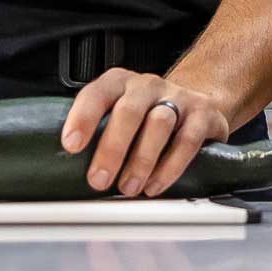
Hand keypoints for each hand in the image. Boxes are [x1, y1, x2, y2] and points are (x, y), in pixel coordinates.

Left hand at [61, 69, 233, 197]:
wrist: (198, 101)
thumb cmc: (147, 116)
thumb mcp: (119, 115)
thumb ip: (99, 135)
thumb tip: (69, 174)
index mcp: (120, 83)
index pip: (97, 93)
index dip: (83, 118)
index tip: (71, 145)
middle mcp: (147, 86)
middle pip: (128, 110)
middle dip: (112, 148)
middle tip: (99, 179)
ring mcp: (177, 97)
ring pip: (159, 122)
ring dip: (141, 160)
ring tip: (129, 187)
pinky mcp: (203, 114)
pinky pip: (187, 140)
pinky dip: (170, 166)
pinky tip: (155, 184)